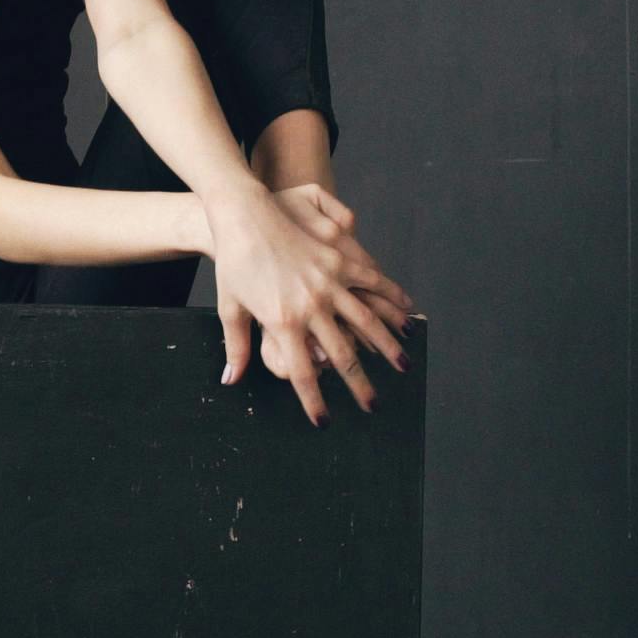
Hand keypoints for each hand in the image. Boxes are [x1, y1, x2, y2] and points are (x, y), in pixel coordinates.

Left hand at [206, 184, 415, 425]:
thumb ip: (237, 348)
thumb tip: (231, 381)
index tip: (324, 422)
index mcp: (282, 323)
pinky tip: (407, 312)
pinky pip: (372, 283)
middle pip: (342, 355)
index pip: (303, 373)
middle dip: (359, 385)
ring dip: (387, 347)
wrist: (244, 216)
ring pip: (367, 322)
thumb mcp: (230, 309)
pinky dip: (392, 299)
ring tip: (402, 366)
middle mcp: (310, 306)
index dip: (315, 402)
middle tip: (373, 406)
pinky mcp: (339, 260)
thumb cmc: (233, 264)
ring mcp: (328, 282)